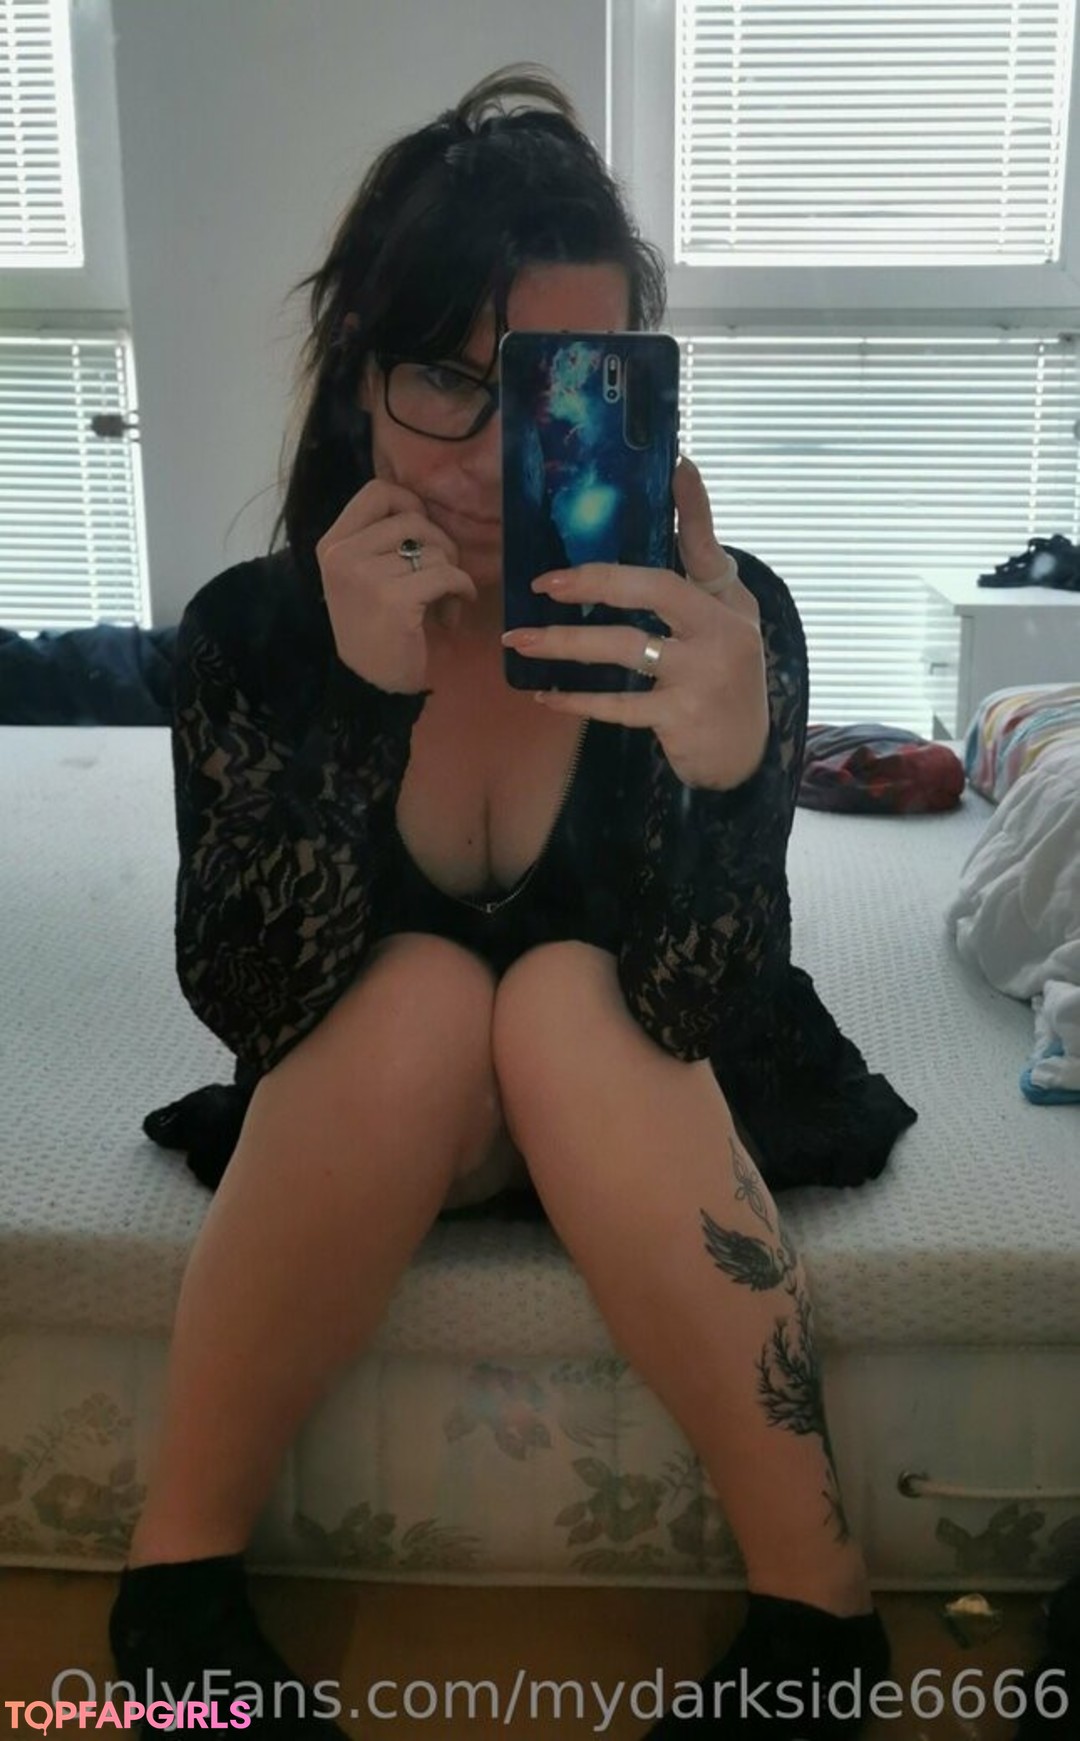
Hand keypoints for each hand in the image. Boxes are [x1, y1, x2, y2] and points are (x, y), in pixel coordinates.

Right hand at [316, 480, 477, 694]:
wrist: (372, 686)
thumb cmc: (375, 629)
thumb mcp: (363, 576)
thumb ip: (381, 540)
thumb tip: (424, 509)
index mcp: (332, 544)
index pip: (377, 492)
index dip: (410, 504)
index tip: (423, 534)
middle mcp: (342, 555)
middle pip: (413, 519)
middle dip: (440, 544)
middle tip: (443, 575)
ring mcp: (365, 576)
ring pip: (434, 549)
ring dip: (451, 574)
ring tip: (445, 602)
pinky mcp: (394, 599)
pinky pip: (447, 574)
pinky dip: (463, 589)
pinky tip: (457, 608)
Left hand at [499, 456, 768, 789]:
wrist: (743, 752)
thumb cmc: (725, 672)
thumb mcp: (727, 614)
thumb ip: (700, 557)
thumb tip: (681, 477)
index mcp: (727, 604)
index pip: (704, 548)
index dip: (693, 509)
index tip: (677, 467)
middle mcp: (720, 634)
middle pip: (652, 591)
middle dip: (593, 581)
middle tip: (543, 584)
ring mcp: (700, 677)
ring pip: (623, 647)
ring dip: (565, 644)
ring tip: (520, 642)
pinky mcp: (680, 718)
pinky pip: (617, 705)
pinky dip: (577, 701)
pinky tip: (545, 696)